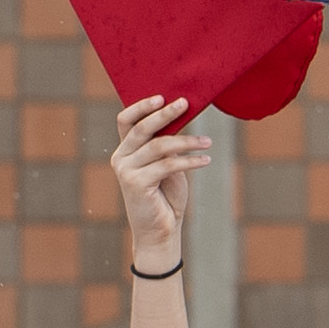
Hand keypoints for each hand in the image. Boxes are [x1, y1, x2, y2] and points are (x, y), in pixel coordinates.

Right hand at [107, 94, 210, 273]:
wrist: (161, 231)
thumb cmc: (165, 196)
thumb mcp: (166, 164)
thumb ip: (165, 143)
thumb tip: (181, 115)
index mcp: (125, 150)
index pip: (126, 120)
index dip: (141, 106)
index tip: (162, 96)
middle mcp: (120, 157)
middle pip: (142, 128)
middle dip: (165, 114)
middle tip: (186, 103)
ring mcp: (125, 171)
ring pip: (159, 145)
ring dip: (187, 141)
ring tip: (208, 142)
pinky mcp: (135, 183)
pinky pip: (167, 164)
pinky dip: (190, 160)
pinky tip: (206, 159)